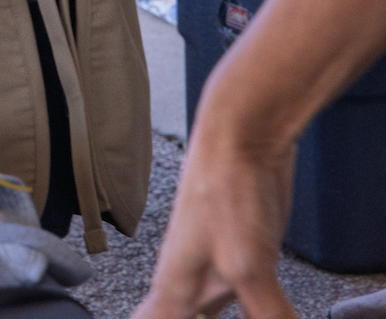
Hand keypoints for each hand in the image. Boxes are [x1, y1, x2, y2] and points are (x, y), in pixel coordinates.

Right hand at [130, 128, 295, 318]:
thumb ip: (267, 315)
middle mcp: (187, 284)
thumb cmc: (225, 192)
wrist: (242, 141)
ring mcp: (214, 272)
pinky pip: (239, 305)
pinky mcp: (243, 262)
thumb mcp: (249, 268)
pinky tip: (264, 313)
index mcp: (174, 289)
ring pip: (200, 315)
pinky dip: (251, 315)